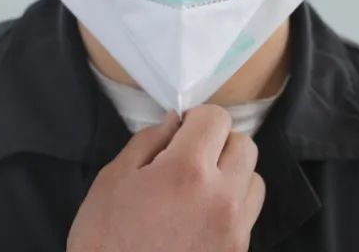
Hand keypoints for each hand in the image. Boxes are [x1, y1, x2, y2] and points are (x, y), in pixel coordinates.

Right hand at [67, 105, 264, 251]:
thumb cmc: (104, 239)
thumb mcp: (113, 179)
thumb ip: (147, 142)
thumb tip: (173, 123)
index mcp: (187, 170)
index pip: (217, 118)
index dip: (196, 119)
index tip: (181, 132)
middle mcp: (221, 197)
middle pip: (244, 145)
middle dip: (219, 143)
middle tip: (190, 157)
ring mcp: (234, 229)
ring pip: (253, 180)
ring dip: (232, 175)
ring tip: (199, 189)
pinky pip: (249, 215)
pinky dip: (233, 206)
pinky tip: (202, 216)